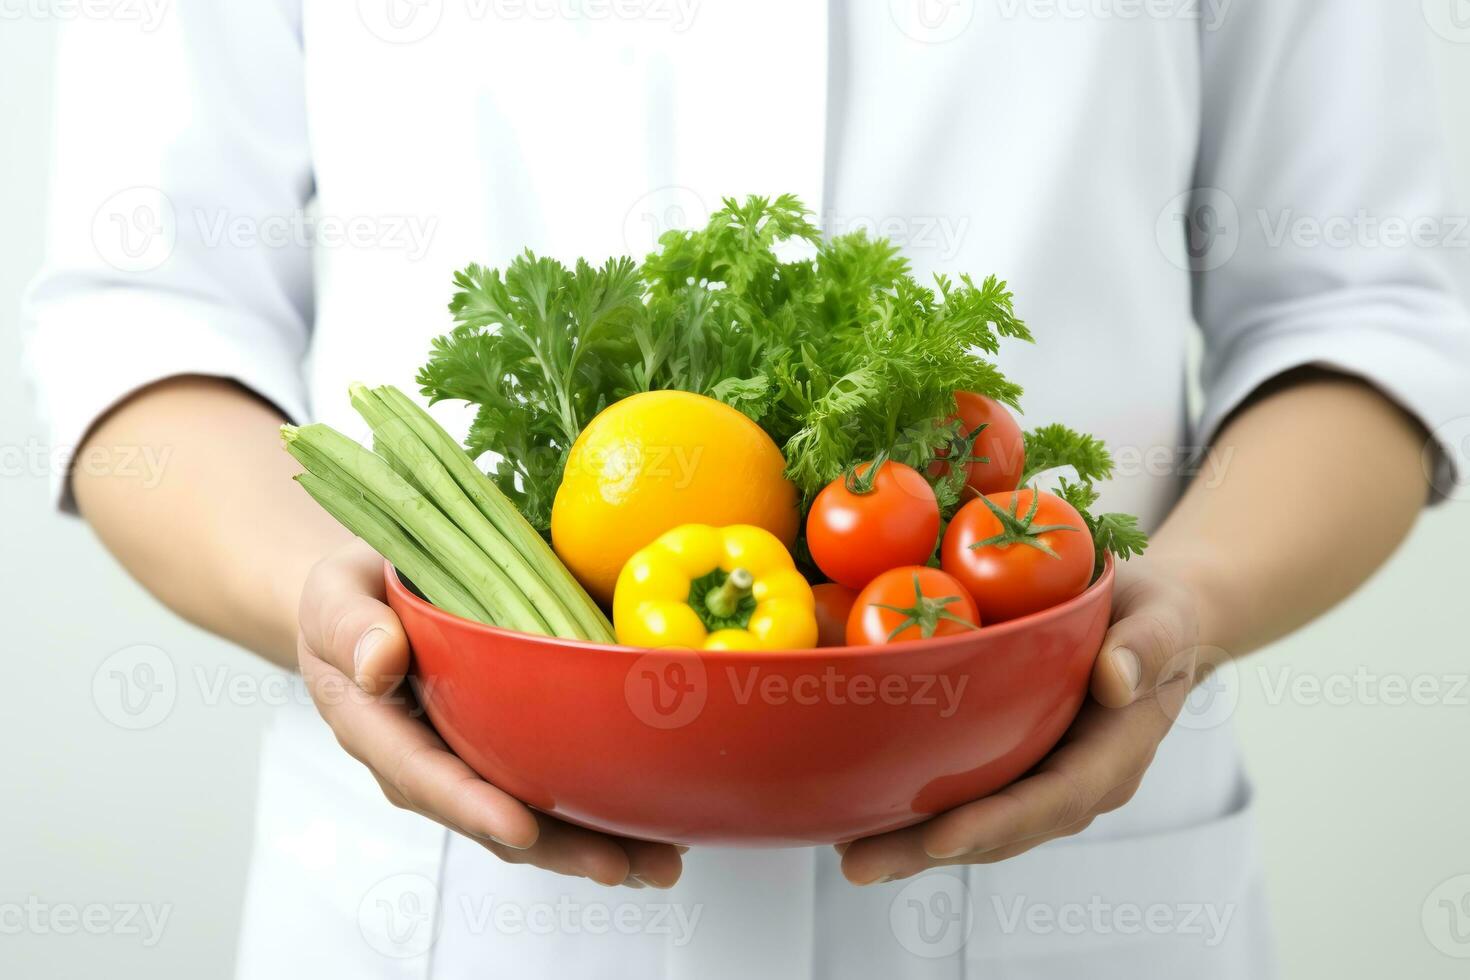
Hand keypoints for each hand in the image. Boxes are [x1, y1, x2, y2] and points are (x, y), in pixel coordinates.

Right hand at [297, 539, 684, 888]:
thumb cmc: (352, 598)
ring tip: (658, 861)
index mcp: (378, 730)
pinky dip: (602, 812)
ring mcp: (470, 764)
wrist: (369, 602)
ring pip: (531, 820)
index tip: (521, 828)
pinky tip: (655, 823)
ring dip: (594, 844)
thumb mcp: (336, 597)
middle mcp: (428, 763)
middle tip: (622, 865)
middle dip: (558, 849)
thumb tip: (378, 661)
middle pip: (491, 819)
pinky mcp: (505, 754)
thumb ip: (350, 627)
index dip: (473, 806)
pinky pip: (552, 791)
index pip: (425, 775)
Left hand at [836, 559, 1202, 883]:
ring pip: (976, 827)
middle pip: (1001, 831)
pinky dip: (914, 814)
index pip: (1054, 800)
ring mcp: (1042, 783)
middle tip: (859, 863)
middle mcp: (1075, 786)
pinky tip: (858, 814)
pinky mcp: (1013, 769)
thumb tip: (1114, 680)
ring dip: (911, 845)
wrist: (1152, 625)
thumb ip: (1145, 647)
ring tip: (846, 850)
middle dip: (929, 851)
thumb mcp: (1162, 619)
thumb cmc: (1156, 616)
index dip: (997, 822)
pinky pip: (965, 800)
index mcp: (1115, 757)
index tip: (942, 837)